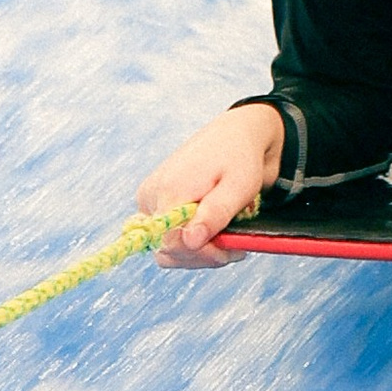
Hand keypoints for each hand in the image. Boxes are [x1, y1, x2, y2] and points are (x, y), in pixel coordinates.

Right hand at [139, 105, 286, 265]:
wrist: (236, 135)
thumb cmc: (240, 157)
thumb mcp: (238, 186)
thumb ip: (214, 214)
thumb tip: (189, 242)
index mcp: (167, 191)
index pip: (171, 244)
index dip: (202, 254)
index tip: (231, 249)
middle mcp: (151, 198)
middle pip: (169, 250)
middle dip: (205, 255)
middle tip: (235, 244)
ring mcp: (152, 201)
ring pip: (171, 249)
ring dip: (203, 251)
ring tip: (229, 235)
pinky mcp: (159, 205)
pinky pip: (173, 238)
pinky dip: (197, 241)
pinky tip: (218, 230)